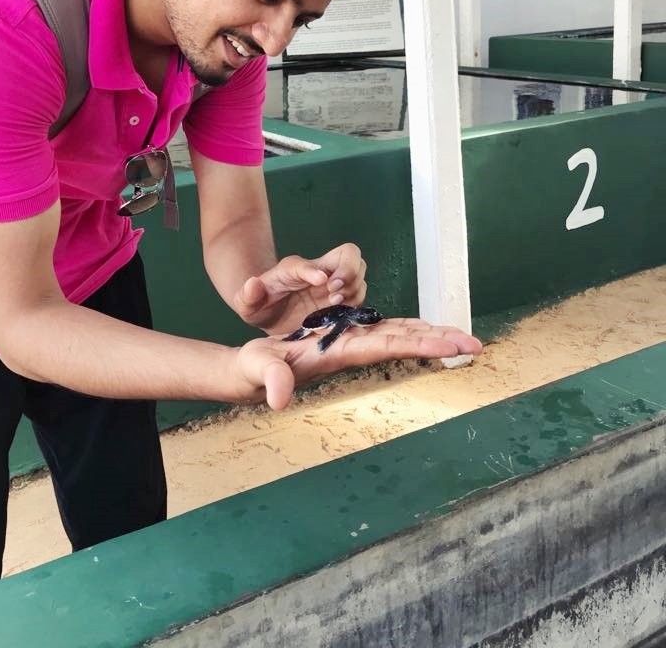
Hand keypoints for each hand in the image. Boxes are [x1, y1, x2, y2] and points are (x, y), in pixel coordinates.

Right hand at [233, 318, 482, 409]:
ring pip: (399, 335)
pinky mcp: (344, 336)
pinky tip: (423, 327)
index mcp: (343, 352)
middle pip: (405, 341)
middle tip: (477, 343)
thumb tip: (279, 399)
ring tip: (462, 337)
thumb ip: (271, 378)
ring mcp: (351, 342)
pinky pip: (384, 330)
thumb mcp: (260, 368)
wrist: (250, 373)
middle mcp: (354, 349)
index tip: (454, 347)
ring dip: (430, 335)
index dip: (423, 345)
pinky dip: (408, 327)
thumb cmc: (254, 370)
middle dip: (440, 342)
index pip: (391, 346)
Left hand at [234, 243, 366, 334]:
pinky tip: (344, 315)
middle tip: (335, 294)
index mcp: (294, 269)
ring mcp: (333, 284)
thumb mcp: (246, 303)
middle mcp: (318, 271)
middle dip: (349, 271)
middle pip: (348, 253)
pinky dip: (358, 303)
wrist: (270, 313)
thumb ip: (247, 295)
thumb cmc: (259, 304)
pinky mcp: (342, 300)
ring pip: (359, 272)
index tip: (323, 282)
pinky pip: (360, 294)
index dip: (314, 271)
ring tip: (337, 305)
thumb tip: (253, 283)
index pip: (307, 264)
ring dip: (354, 288)